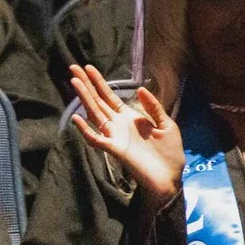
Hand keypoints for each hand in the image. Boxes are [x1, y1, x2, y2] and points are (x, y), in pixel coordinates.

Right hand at [69, 66, 185, 202]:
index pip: (110, 97)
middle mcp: (119, 125)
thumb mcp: (166, 124)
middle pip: (98, 101)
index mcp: (130, 118)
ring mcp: (115, 137)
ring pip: (95, 114)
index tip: (88, 67)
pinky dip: (86, 130)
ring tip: (75, 82)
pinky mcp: (115, 150)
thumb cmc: (170, 153)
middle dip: (86, 85)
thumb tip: (140, 89)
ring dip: (85, 98)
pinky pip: (96, 139)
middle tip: (73, 67)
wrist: (171, 177)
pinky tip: (78, 117)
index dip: (99, 83)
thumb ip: (153, 107)